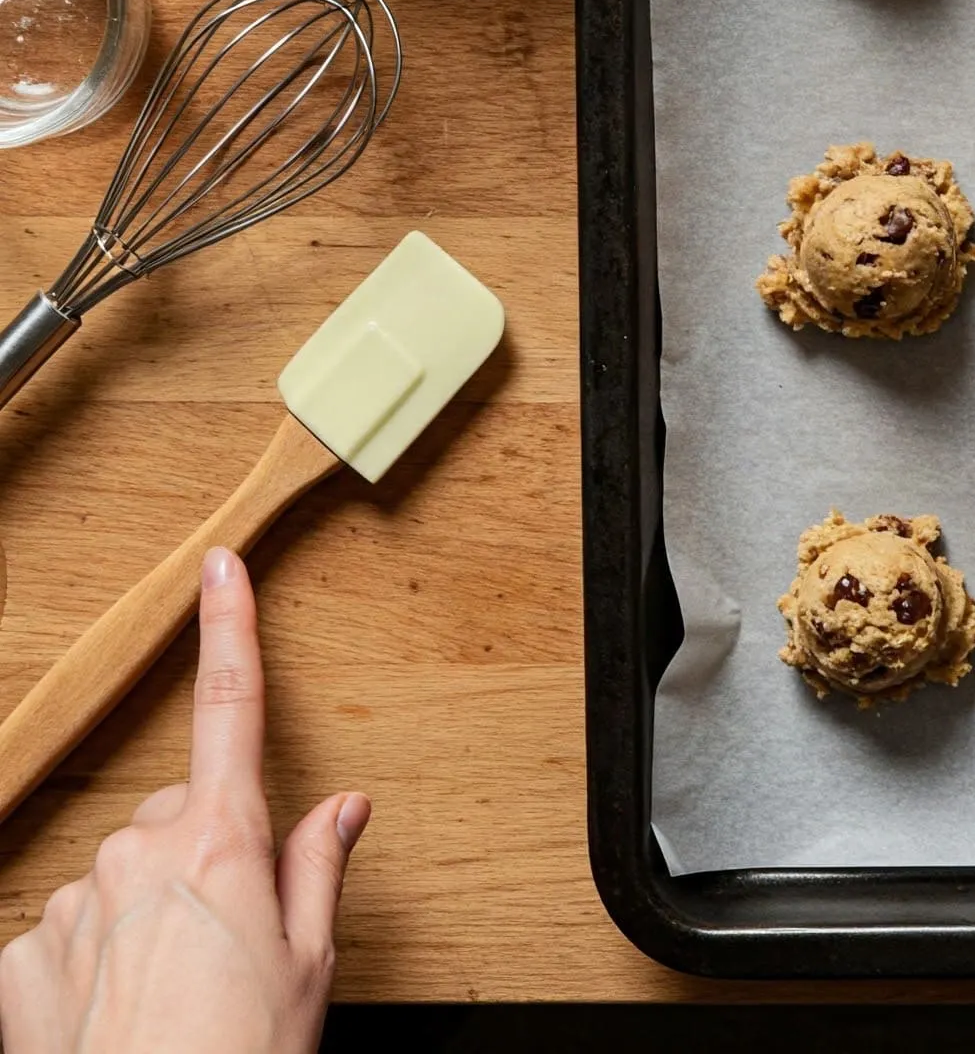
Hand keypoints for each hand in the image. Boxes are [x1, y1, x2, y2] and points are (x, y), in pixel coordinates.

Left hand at [0, 547, 368, 1053]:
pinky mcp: (12, 961)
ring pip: (117, 877)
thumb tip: (340, 806)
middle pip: (178, 817)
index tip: (220, 567)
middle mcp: (136, 854)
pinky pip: (61, 935)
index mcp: (221, 843)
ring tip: (170, 998)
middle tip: (231, 945)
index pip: (233, 708)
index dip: (229, 626)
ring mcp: (67, 905)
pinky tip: (112, 1019)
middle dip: (203, 858)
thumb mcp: (310, 970)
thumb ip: (319, 869)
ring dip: (142, 917)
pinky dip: (86, 967)